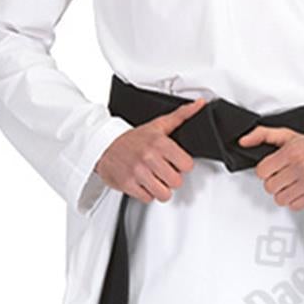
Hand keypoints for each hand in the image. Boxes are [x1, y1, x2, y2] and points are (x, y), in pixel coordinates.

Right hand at [92, 95, 210, 201]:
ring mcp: (137, 172)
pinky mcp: (127, 184)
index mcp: (159, 143)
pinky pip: (148, 198)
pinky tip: (143, 183)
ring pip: (164, 194)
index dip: (183, 165)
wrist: (104, 146)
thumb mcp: (158, 125)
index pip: (187, 165)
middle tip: (163, 172)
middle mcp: (148, 157)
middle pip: (176, 182)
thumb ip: (181, 115)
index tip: (175, 162)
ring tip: (155, 180)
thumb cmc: (132, 139)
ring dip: (161, 189)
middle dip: (171, 179)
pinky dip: (146, 194)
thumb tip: (199, 104)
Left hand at [236, 124, 303, 210]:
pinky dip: (295, 200)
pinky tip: (302, 190)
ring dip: (284, 193)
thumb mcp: (289, 136)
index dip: (266, 171)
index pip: (261, 171)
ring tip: (293, 184)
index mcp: (291, 152)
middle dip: (275, 182)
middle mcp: (300, 167)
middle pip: (269, 187)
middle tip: (284, 177)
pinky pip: (294, 206)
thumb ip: (263, 135)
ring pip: (280, 199)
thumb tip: (243, 141)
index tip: (274, 169)